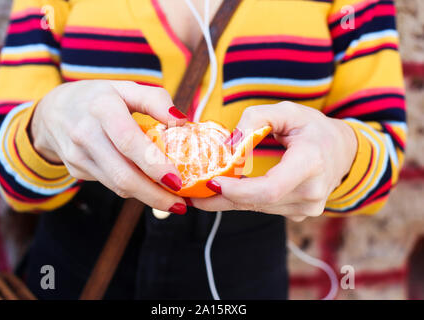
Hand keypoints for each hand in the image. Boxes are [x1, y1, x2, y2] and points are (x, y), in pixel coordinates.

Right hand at [31, 80, 188, 213]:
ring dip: (147, 197)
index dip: (154, 164)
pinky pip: (110, 184)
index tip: (177, 180)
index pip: (128, 141)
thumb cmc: (97, 97)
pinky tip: (148, 188)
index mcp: (102, 107)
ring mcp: (77, 156)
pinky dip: (133, 189)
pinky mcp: (76, 170)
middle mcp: (85, 134)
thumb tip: (181, 121)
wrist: (53, 111)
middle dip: (155, 195)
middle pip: (123, 174)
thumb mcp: (125, 87)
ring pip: (117, 186)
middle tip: (180, 205)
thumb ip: (155, 99)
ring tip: (172, 202)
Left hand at [190, 102, 357, 221]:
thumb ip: (255, 119)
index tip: (211, 182)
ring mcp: (307, 208)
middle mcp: (311, 192)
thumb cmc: (314, 128)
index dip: (237, 191)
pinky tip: (225, 192)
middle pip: (257, 203)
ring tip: (201, 192)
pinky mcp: (300, 214)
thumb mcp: (287, 111)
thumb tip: (228, 144)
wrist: (343, 151)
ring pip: (257, 208)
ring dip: (228, 201)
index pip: (269, 189)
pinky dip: (243, 201)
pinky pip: (264, 209)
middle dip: (221, 199)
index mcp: (311, 163)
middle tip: (191, 194)